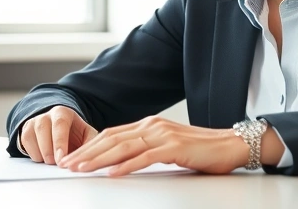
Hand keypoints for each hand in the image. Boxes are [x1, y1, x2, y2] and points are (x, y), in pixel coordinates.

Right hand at [19, 105, 97, 164]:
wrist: (59, 130)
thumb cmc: (74, 133)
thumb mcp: (86, 134)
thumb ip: (90, 142)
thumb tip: (91, 155)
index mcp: (63, 113)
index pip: (60, 124)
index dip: (59, 142)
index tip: (61, 159)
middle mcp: (47, 115)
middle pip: (43, 130)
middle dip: (49, 150)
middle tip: (56, 164)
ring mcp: (34, 122)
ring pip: (31, 137)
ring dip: (41, 153)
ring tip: (51, 162)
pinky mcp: (26, 131)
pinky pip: (25, 143)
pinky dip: (34, 154)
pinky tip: (44, 158)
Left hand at [57, 116, 249, 176]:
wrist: (231, 145)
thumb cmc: (201, 150)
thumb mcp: (167, 147)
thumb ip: (146, 149)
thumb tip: (121, 161)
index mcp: (149, 125)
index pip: (111, 134)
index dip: (89, 146)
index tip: (72, 158)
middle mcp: (153, 126)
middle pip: (112, 139)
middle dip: (86, 153)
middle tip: (67, 165)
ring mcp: (163, 135)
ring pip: (123, 147)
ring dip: (99, 159)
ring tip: (81, 168)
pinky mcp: (174, 147)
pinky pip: (145, 157)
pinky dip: (126, 165)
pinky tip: (112, 173)